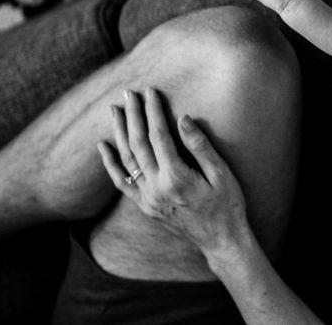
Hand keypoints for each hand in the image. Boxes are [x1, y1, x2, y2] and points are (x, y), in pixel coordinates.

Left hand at [98, 88, 249, 261]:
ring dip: (119, 133)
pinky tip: (104, 147)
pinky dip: (111, 164)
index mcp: (176, 177)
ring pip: (127, 160)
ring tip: (114, 111)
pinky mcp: (145, 205)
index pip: (158, 136)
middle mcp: (156, 188)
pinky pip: (122, 182)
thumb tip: (183, 118)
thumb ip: (200, 146)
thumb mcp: (221, 173)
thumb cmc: (227, 204)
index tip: (150, 92)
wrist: (221, 239)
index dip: (153, 111)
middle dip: (133, 116)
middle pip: (138, 144)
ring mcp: (148, 198)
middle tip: (128, 93)